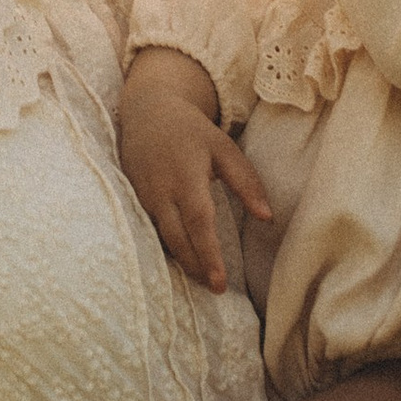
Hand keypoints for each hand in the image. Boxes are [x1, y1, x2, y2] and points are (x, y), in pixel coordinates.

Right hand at [119, 48, 271, 294]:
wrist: (148, 111)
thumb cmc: (191, 132)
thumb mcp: (223, 148)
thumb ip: (246, 182)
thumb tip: (267, 217)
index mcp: (186, 177)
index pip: (199, 224)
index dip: (209, 255)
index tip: (220, 283)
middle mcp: (161, 190)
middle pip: (178, 239)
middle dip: (197, 267)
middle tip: (217, 289)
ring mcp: (143, 196)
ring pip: (162, 238)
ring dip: (182, 261)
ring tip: (203, 278)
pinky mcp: (133, 198)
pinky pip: (150, 230)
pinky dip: (167, 247)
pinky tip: (182, 259)